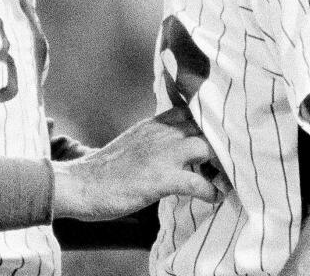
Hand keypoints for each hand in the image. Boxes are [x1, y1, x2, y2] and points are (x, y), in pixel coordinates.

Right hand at [51, 106, 220, 220]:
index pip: (193, 110)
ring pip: (208, 147)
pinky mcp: (161, 179)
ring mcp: (162, 155)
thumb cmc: (105, 170)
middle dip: (222, 141)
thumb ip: (155, 138)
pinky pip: (199, 183)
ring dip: (222, 164)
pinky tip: (213, 198)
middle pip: (206, 126)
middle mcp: (161, 133)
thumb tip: (175, 146)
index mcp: (154, 124)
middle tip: (229, 160)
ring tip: (225, 178)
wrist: (79, 185)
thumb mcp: (133, 143)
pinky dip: (211, 192)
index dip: (211, 122)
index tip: (223, 134)